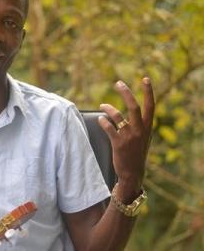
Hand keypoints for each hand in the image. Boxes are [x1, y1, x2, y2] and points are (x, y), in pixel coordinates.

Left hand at [98, 78, 153, 198]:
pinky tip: (100, 119)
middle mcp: (140, 130)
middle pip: (133, 106)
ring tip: (102, 105)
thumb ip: (139, 124)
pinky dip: (103, 121)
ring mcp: (129, 136)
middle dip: (126, 92)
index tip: (145, 79)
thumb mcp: (142, 137)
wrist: (132, 173)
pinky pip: (108, 126)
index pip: (151, 106)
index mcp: (148, 127)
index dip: (148, 91)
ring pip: (117, 115)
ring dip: (108, 107)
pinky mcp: (118, 142)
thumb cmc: (135, 153)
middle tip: (118, 83)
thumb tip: (130, 110)